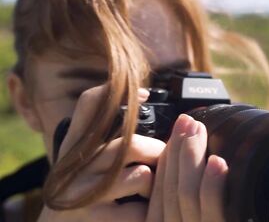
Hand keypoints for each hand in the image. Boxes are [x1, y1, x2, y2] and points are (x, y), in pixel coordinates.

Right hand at [38, 86, 164, 221]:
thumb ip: (106, 134)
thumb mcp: (85, 158)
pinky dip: (146, 212)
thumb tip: (141, 97)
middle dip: (157, 152)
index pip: (88, 105)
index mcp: (75, 145)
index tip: (144, 94)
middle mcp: (75, 164)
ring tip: (146, 192)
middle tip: (159, 161)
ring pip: (141, 176)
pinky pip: (139, 210)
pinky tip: (139, 212)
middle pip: (131, 144)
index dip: (114, 93)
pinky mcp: (93, 219)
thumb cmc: (81, 190)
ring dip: (153, 185)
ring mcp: (82, 193)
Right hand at [146, 114, 228, 221]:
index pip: (160, 186)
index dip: (166, 156)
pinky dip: (212, 183)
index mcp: (163, 221)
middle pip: (169, 186)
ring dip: (191, 156)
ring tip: (198, 130)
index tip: (176, 131)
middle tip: (186, 121)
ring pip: (185, 192)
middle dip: (176, 148)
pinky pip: (211, 210)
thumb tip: (187, 157)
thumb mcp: (186, 214)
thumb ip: (182, 196)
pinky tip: (217, 162)